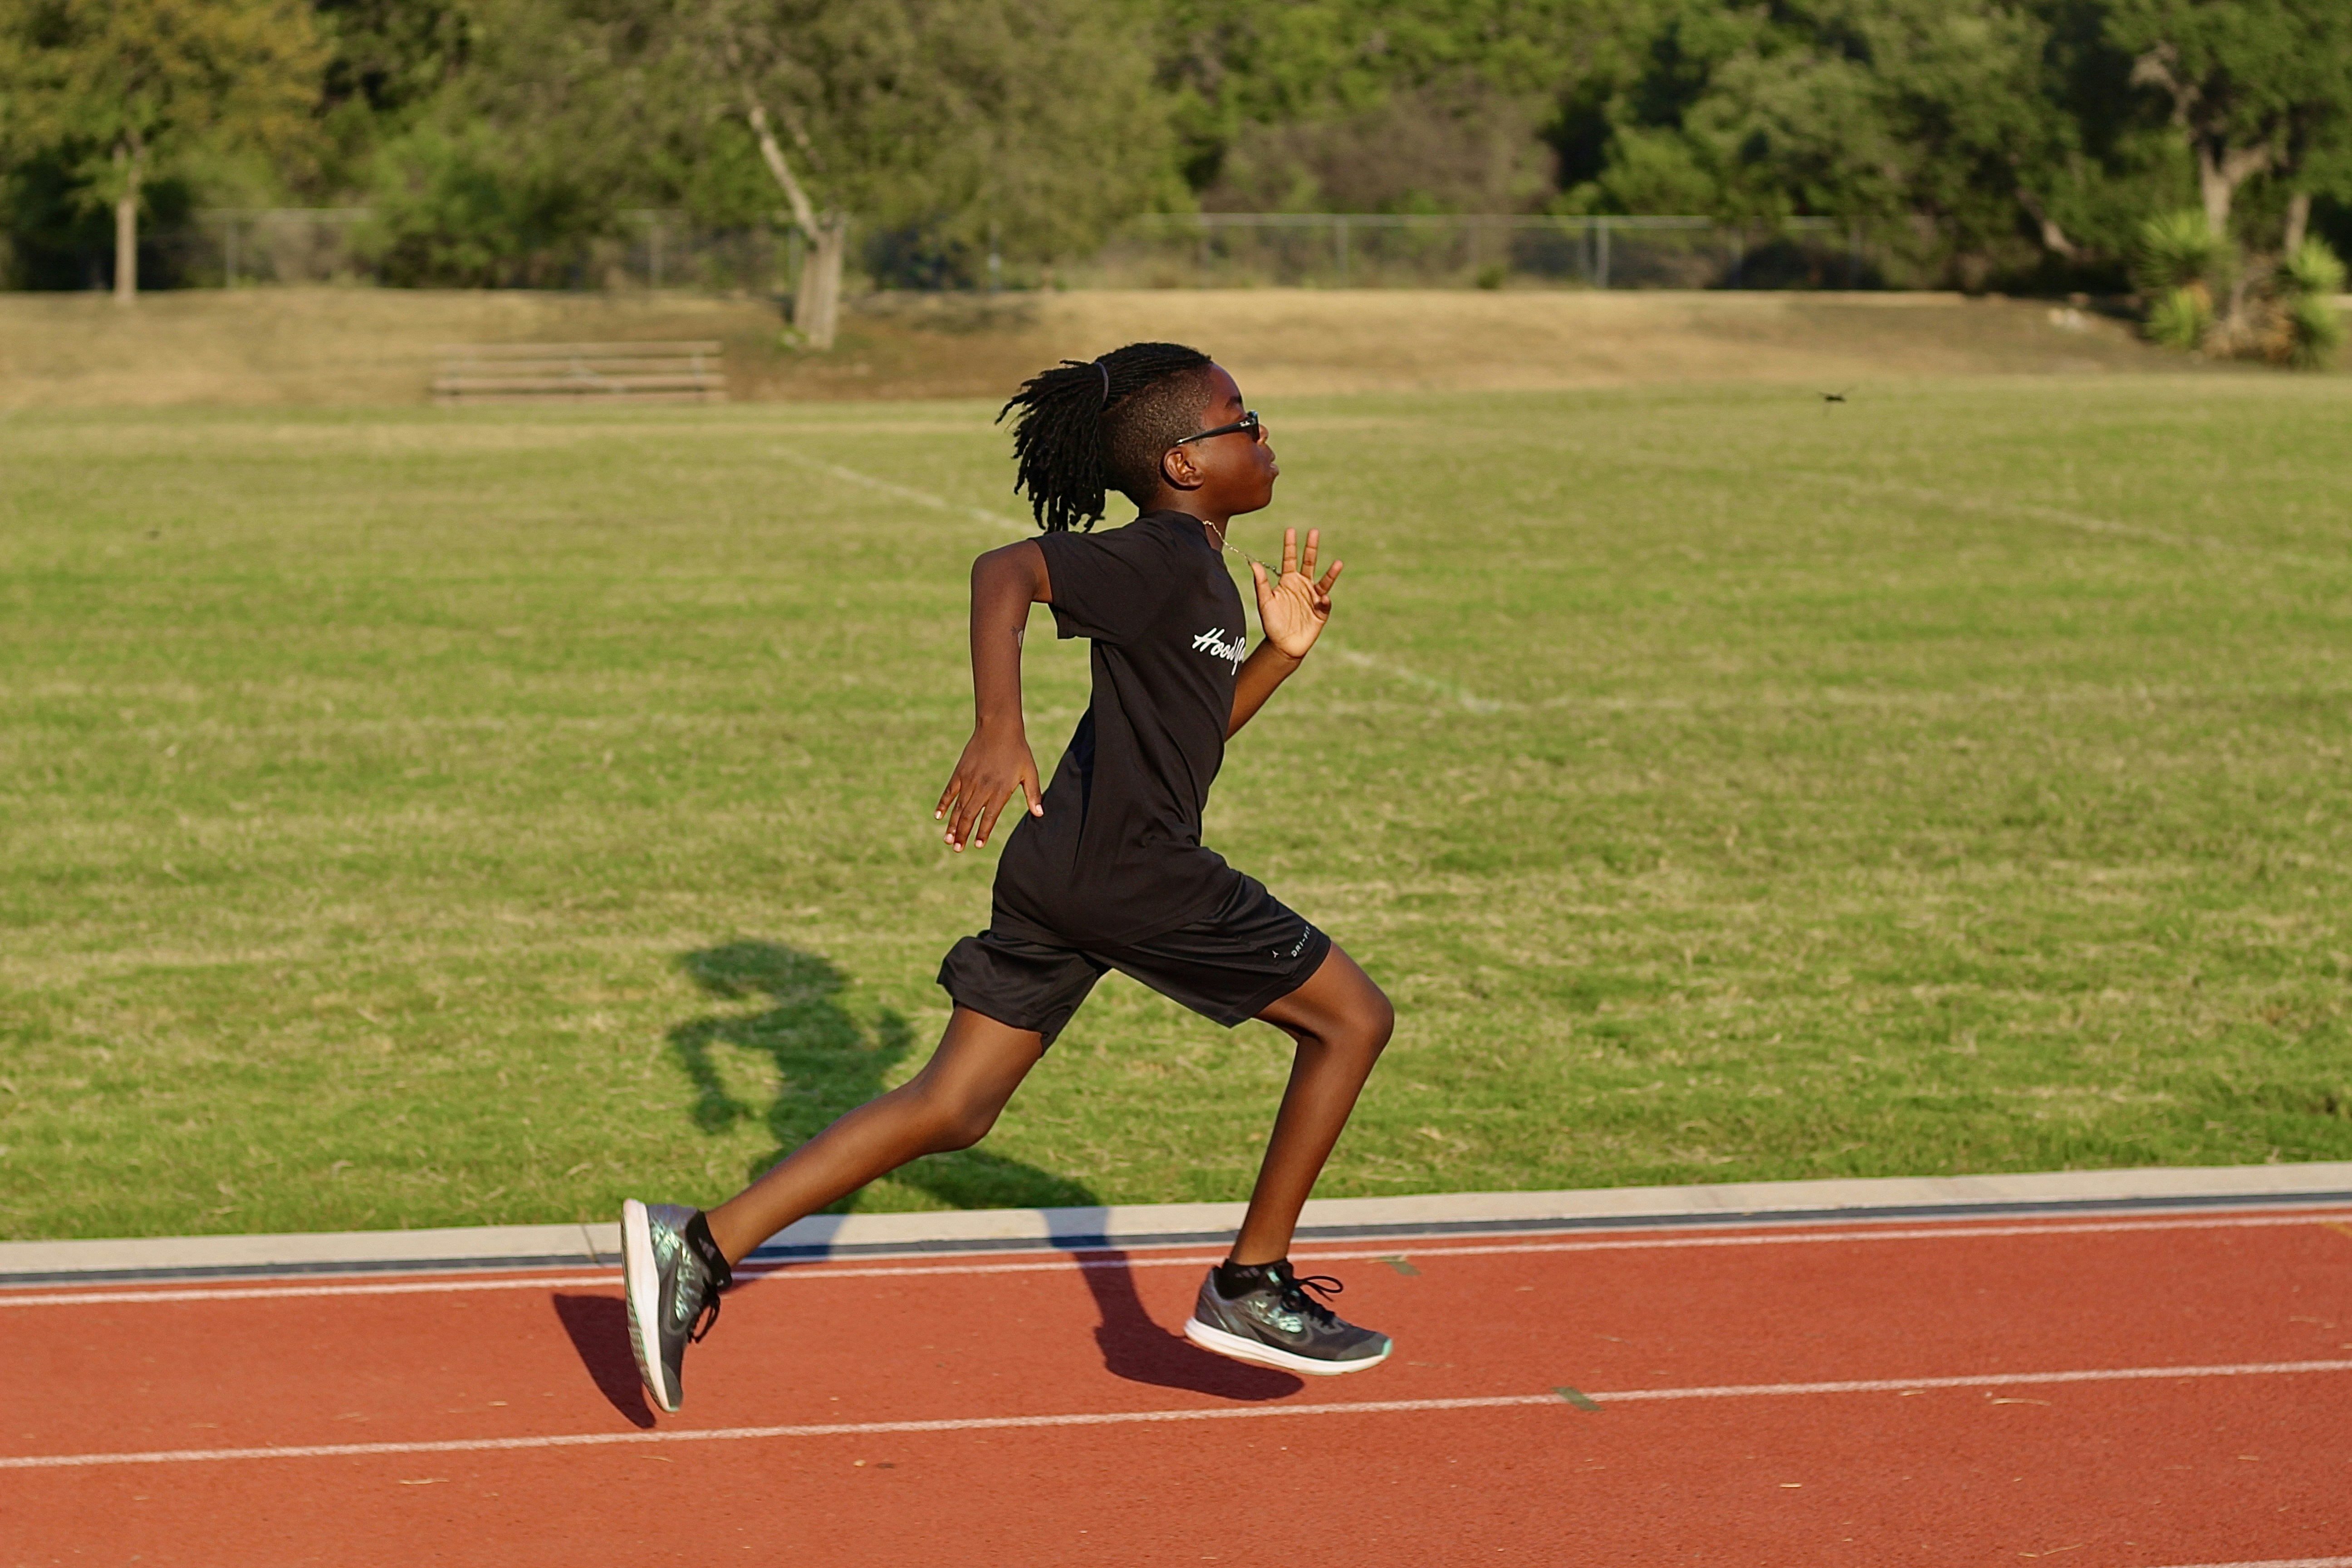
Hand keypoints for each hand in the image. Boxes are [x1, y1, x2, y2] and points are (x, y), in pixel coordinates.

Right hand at [934, 724, 1041, 851]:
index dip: (983, 832)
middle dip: (963, 834)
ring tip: (948, 840)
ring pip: (958, 807)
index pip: (990, 816)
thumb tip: (1040, 814)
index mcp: (1001, 790)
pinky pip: (949, 791)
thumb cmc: (1017, 751)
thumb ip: (1033, 794)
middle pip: (970, 815)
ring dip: (953, 825)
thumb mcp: (1029, 772)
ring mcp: (969, 780)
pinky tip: (938, 817)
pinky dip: (943, 804)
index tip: (978, 845)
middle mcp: (983, 787)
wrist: (998, 727)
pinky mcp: (960, 772)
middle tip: (957, 849)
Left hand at [1250, 527, 1342, 659]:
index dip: (1290, 546)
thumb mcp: (1264, 602)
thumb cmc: (1272, 623)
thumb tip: (1252, 563)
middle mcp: (1302, 585)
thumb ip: (1261, 583)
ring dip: (1331, 573)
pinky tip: (1322, 599)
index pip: (1290, 559)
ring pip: (1324, 581)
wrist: (1282, 645)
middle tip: (1314, 532)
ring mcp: (1313, 597)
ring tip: (1338, 563)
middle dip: (1311, 548)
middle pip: (1309, 563)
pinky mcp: (1321, 611)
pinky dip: (1325, 601)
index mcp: (1288, 580)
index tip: (1291, 530)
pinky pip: (1325, 604)